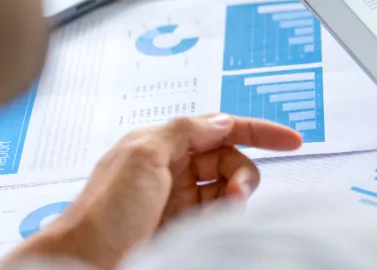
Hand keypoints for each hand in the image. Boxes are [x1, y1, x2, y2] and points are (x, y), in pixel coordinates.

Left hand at [4, 115, 301, 268]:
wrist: (85, 263)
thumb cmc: (101, 213)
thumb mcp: (142, 155)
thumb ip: (185, 130)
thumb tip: (222, 121)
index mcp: (161, 144)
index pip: (220, 127)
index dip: (259, 131)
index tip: (291, 140)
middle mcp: (171, 169)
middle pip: (230, 160)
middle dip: (242, 173)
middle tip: (238, 194)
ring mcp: (177, 202)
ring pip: (227, 190)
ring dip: (234, 198)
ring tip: (223, 215)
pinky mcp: (181, 229)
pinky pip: (218, 216)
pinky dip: (225, 219)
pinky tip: (213, 227)